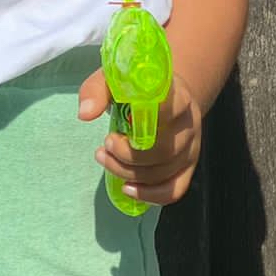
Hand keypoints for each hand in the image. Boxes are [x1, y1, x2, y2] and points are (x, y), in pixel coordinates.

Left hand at [78, 69, 203, 206]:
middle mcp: (189, 123)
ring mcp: (191, 148)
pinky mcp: (187, 167)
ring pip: (164, 172)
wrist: (164, 97)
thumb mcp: (114, 80)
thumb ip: (97, 90)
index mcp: (177, 96)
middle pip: (165, 150)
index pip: (170, 109)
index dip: (144, 122)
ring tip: (105, 159)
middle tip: (105, 144)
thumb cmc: (137, 89)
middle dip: (127, 155)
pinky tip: (127, 189)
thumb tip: (85, 114)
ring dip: (128, 173)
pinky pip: (174, 190)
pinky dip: (149, 195)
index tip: (115, 128)